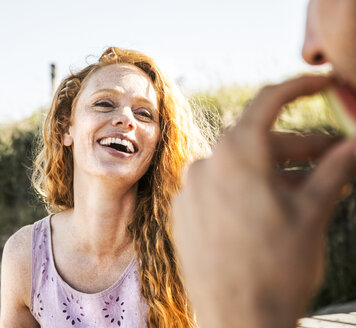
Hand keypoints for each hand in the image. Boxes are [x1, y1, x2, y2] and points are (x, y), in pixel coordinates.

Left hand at [172, 75, 355, 327]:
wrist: (236, 321)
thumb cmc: (276, 268)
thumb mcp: (313, 212)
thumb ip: (334, 169)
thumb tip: (355, 145)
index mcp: (236, 154)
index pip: (268, 101)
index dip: (299, 87)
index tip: (322, 83)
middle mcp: (206, 164)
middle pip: (257, 140)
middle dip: (299, 146)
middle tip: (335, 157)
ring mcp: (190, 189)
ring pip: (238, 166)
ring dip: (274, 170)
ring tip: (308, 188)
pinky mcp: (183, 213)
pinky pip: (218, 188)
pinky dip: (246, 188)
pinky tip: (270, 207)